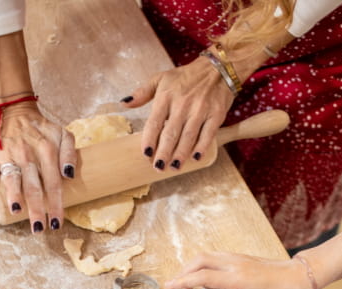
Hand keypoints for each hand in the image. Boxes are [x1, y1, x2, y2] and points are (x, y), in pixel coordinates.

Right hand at [0, 102, 77, 232]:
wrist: (15, 111)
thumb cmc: (41, 129)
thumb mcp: (63, 134)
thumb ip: (70, 153)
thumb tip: (70, 175)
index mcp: (47, 151)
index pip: (53, 183)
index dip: (55, 204)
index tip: (57, 222)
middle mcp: (27, 155)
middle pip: (34, 186)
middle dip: (37, 208)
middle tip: (39, 228)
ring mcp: (8, 155)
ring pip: (12, 177)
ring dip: (13, 194)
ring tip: (16, 210)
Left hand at [124, 56, 233, 170]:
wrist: (217, 69)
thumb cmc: (186, 76)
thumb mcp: (161, 78)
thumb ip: (143, 92)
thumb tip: (124, 104)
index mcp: (166, 96)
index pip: (155, 122)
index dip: (149, 139)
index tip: (145, 154)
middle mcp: (183, 104)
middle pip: (171, 133)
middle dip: (164, 152)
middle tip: (158, 167)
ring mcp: (200, 109)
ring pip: (188, 136)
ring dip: (180, 154)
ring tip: (173, 167)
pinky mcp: (216, 114)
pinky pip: (208, 134)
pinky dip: (202, 147)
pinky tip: (195, 158)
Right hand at [166, 252, 313, 288]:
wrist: (302, 275)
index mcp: (237, 278)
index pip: (202, 277)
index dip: (183, 281)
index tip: (169, 287)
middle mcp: (234, 265)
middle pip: (199, 260)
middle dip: (184, 272)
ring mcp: (238, 259)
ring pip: (207, 256)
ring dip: (194, 268)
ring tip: (190, 286)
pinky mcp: (242, 258)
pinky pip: (217, 258)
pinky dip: (206, 266)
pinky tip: (210, 282)